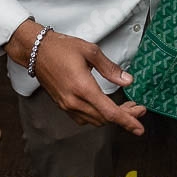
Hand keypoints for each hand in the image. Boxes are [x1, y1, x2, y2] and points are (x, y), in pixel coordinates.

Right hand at [5, 20, 145, 133]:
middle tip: (139, 109)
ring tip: (126, 106)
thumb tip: (128, 81)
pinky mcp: (63, 105)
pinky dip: (98, 116)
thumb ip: (110, 69)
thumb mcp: (91, 51)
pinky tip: (106, 107)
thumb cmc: (62, 48)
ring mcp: (67, 105)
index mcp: (83, 88)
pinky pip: (84, 118)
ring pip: (95, 120)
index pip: (109, 112)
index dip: (127, 121)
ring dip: (112, 117)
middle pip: (105, 118)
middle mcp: (74, 101)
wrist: (36, 51)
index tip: (140, 128)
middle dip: (125, 116)